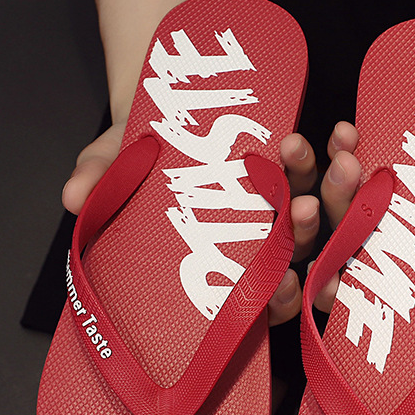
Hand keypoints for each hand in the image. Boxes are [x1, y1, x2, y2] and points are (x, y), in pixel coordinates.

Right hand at [61, 125, 319, 325]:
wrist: (169, 113)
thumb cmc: (140, 156)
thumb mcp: (114, 164)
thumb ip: (101, 182)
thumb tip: (71, 197)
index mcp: (227, 265)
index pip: (263, 301)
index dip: (277, 299)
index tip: (280, 283)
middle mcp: (266, 244)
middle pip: (302, 253)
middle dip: (308, 234)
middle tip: (302, 207)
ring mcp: (290, 209)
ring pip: (326, 213)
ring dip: (337, 191)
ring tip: (334, 159)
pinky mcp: (304, 174)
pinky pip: (331, 170)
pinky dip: (339, 152)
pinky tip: (343, 133)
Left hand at [316, 108, 414, 309]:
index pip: (383, 291)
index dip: (347, 295)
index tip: (328, 288)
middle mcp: (406, 232)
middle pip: (348, 239)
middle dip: (326, 225)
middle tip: (317, 207)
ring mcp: (395, 192)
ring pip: (342, 198)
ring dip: (327, 180)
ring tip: (340, 158)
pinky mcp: (391, 152)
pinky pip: (354, 153)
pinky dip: (343, 144)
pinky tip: (344, 131)